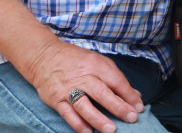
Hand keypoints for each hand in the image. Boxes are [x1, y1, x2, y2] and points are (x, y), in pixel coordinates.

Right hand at [25, 40, 143, 132]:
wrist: (43, 56)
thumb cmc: (74, 59)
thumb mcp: (96, 60)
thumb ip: (115, 76)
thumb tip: (134, 95)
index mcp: (94, 64)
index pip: (115, 80)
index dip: (129, 94)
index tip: (138, 107)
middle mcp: (82, 76)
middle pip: (102, 93)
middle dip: (118, 107)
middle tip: (131, 118)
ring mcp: (67, 88)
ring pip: (84, 105)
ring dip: (98, 119)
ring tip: (111, 130)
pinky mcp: (56, 98)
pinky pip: (67, 113)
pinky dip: (77, 124)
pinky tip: (88, 132)